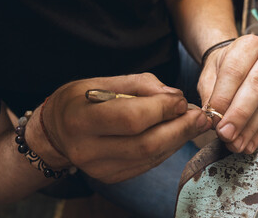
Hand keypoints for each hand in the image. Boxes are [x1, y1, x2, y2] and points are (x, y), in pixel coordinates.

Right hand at [27, 73, 210, 182]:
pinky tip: (176, 136)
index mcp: (81, 119)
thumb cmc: (80, 100)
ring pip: (151, 156)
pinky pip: (147, 164)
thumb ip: (141, 85)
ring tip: (194, 124)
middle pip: (146, 143)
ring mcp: (99, 168)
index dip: (162, 110)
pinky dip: (166, 149)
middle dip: (180, 129)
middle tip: (200, 117)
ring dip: (178, 140)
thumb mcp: (103, 81)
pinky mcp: (111, 176)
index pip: (131, 118)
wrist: (57, 130)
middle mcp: (88, 149)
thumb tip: (176, 97)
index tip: (181, 100)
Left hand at [198, 35, 257, 153]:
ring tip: (236, 144)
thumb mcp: (210, 72)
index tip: (214, 119)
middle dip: (239, 116)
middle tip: (226, 134)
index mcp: (248, 46)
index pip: (234, 72)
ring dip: (249, 129)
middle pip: (255, 89)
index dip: (224, 98)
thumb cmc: (223, 65)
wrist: (241, 58)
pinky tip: (248, 144)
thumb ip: (209, 93)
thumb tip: (212, 119)